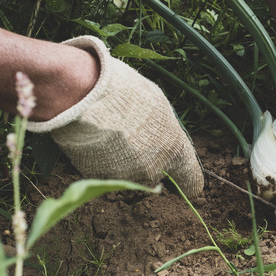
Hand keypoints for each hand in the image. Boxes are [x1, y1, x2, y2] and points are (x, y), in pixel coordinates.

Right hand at [27, 36, 203, 197]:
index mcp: (175, 151)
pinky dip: (102, 162)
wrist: (83, 98)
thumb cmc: (126, 93)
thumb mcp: (158, 105)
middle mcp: (153, 171)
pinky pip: (106, 174)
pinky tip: (97, 140)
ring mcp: (126, 178)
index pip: (192, 182)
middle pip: (157, 176)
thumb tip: (164, 137)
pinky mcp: (99, 180)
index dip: (188, 180)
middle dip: (149, 162)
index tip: (183, 178)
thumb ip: (165, 130)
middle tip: (134, 137)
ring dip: (124, 163)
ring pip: (130, 176)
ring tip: (112, 135)